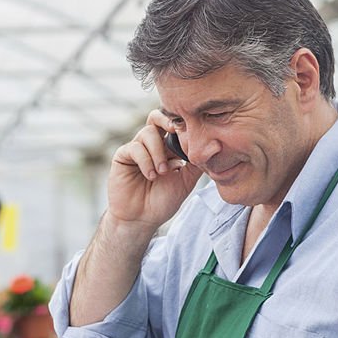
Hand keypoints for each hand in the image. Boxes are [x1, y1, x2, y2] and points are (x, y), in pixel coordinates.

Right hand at [107, 109, 203, 229]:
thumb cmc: (162, 202)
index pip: (173, 126)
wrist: (141, 220)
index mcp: (167, 148)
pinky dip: (145, 160)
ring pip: (147, 133)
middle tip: (175, 130)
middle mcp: (151, 145)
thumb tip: (214, 146)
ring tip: (162, 172)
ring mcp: (136, 149)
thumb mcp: (186, 181)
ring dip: (158, 152)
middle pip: (156, 117)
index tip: (193, 132)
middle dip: (167, 120)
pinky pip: (134, 148)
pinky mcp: (123, 156)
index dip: (182, 125)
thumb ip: (196, 164)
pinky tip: (151, 175)